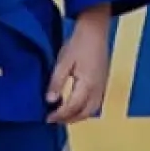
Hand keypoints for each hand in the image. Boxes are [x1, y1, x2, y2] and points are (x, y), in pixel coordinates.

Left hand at [46, 6, 114, 123]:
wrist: (95, 31)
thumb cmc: (78, 44)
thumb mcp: (63, 62)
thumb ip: (57, 82)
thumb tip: (50, 101)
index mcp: (88, 84)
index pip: (73, 107)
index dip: (59, 115)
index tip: (46, 118)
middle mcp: (97, 89)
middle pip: (84, 113)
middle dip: (68, 119)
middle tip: (52, 119)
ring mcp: (102, 87)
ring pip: (91, 111)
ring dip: (77, 116)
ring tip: (61, 115)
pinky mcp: (103, 83)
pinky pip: (95, 104)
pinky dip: (84, 110)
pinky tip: (73, 106)